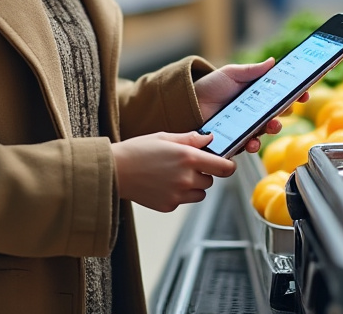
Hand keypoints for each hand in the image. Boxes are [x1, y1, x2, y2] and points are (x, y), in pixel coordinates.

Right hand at [111, 131, 235, 211]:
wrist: (114, 171)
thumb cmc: (138, 150)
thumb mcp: (165, 137)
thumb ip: (191, 138)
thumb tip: (210, 139)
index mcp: (188, 157)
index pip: (224, 168)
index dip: (228, 166)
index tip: (225, 164)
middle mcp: (186, 178)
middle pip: (211, 180)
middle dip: (204, 173)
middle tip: (185, 165)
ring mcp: (178, 194)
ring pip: (200, 193)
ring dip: (193, 185)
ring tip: (173, 175)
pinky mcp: (169, 206)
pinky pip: (184, 201)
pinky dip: (179, 194)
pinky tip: (162, 183)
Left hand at [194, 57, 309, 154]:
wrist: (191, 102)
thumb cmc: (211, 86)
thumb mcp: (232, 73)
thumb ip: (252, 70)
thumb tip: (273, 62)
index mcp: (258, 93)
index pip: (282, 94)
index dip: (296, 94)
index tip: (304, 93)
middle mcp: (256, 110)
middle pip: (279, 113)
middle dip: (287, 112)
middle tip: (288, 109)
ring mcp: (248, 126)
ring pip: (267, 130)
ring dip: (273, 129)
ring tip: (272, 126)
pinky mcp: (238, 139)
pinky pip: (250, 144)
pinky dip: (254, 144)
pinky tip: (252, 142)